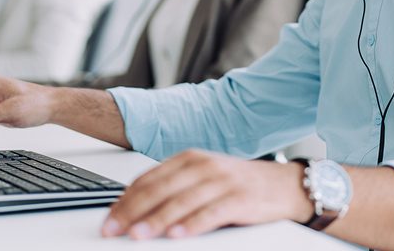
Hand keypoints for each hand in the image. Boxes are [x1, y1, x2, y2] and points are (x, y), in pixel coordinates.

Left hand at [100, 150, 313, 239]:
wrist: (285, 184)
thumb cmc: (240, 184)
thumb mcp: (203, 178)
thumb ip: (173, 187)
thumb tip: (135, 207)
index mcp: (190, 158)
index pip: (149, 179)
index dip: (125, 200)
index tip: (108, 219)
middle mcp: (204, 166)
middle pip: (159, 190)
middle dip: (131, 212)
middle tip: (113, 229)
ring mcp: (222, 181)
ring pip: (181, 202)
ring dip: (155, 221)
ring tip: (137, 235)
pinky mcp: (239, 198)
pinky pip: (211, 213)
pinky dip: (192, 225)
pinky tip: (177, 235)